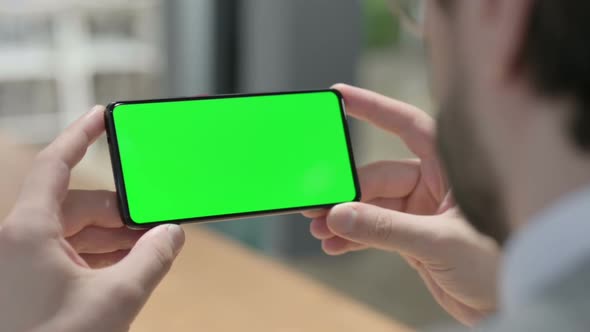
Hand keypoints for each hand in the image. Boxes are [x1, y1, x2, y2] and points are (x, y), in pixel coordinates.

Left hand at [0, 107, 184, 331]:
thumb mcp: (117, 299)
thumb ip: (152, 258)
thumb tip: (174, 233)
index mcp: (26, 232)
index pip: (56, 165)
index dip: (81, 136)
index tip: (103, 116)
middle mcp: (18, 240)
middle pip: (77, 206)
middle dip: (120, 213)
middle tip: (158, 222)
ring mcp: (21, 263)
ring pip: (74, 233)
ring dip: (113, 239)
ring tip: (150, 248)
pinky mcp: (28, 284)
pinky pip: (67, 256)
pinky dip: (98, 258)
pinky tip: (128, 266)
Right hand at [304, 85, 499, 325]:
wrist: (499, 306)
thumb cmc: (494, 265)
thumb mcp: (440, 242)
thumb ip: (387, 229)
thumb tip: (339, 215)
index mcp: (451, 168)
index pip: (409, 126)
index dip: (374, 108)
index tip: (339, 96)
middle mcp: (433, 183)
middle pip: (377, 177)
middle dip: (346, 193)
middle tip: (315, 204)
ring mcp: (419, 210)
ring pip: (371, 205)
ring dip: (344, 218)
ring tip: (319, 230)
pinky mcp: (410, 235)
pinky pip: (374, 229)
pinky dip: (353, 237)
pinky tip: (334, 245)